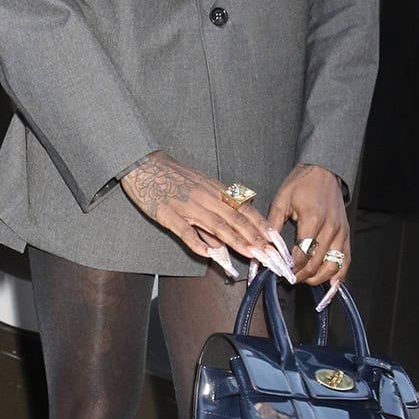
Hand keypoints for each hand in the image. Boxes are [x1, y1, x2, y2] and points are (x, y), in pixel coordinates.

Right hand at [121, 152, 295, 280]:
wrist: (144, 165)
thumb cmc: (174, 177)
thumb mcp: (200, 188)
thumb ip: (213, 213)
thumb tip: (226, 240)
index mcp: (215, 190)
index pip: (244, 210)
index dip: (260, 225)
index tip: (274, 239)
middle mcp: (206, 197)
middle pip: (236, 219)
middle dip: (255, 237)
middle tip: (270, 253)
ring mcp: (187, 206)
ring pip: (217, 225)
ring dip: (236, 241)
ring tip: (252, 254)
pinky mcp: (168, 214)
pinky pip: (185, 231)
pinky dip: (198, 243)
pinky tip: (209, 254)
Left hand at [267, 163, 348, 305]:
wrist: (325, 171)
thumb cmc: (302, 183)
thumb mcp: (282, 200)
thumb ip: (273, 225)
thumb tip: (263, 246)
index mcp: (313, 219)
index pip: (302, 254)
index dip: (290, 268)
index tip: (279, 272)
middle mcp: (330, 229)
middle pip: (316, 264)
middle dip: (301, 276)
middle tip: (288, 278)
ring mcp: (341, 233)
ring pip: (333, 267)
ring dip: (318, 278)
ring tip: (304, 279)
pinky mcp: (347, 235)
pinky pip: (346, 261)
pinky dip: (338, 276)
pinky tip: (330, 285)